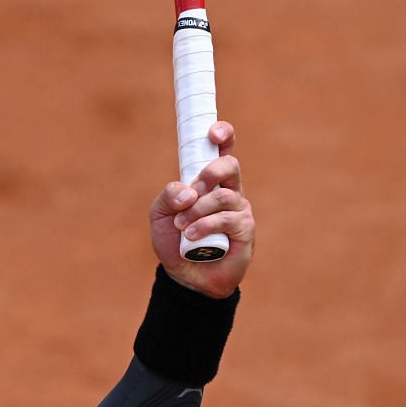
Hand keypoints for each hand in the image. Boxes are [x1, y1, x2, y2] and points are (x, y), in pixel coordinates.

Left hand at [148, 121, 253, 297]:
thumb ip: (168, 195)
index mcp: (208, 181)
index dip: (223, 135)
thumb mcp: (160, 214)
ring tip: (182, 225)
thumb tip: (187, 190)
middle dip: (210, 171)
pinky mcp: (246, 230)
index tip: (213, 132)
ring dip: (198, 209)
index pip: (222, 151)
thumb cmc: (174, 239)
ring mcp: (239, 210)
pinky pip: (228, 219)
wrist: (184, 275)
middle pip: (230, 165)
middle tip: (194, 188)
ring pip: (223, 196)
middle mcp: (228, 190)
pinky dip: (205, 225)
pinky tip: (191, 236)